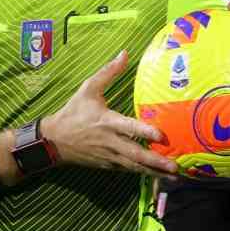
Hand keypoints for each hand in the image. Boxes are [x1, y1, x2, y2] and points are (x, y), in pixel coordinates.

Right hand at [42, 51, 177, 176]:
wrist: (54, 140)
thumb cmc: (73, 112)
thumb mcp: (88, 89)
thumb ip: (108, 72)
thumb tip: (125, 53)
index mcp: (107, 122)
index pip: (129, 127)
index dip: (144, 132)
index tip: (161, 135)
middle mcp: (111, 141)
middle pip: (136, 154)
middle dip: (156, 161)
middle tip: (174, 166)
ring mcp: (110, 156)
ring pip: (135, 166)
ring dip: (154, 172)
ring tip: (174, 176)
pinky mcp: (109, 165)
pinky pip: (129, 171)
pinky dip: (144, 174)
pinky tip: (159, 177)